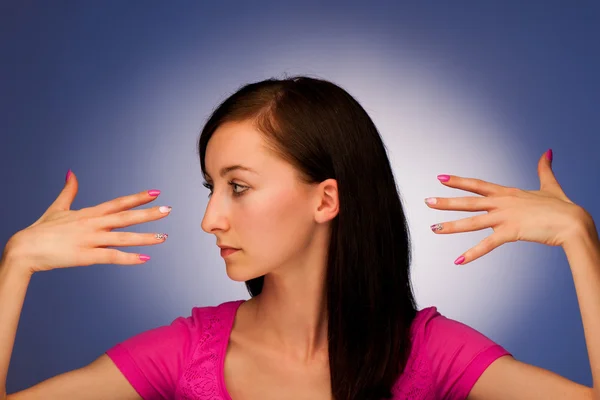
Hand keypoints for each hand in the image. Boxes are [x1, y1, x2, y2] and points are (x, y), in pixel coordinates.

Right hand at [3, 170, 170, 274]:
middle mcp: (92, 224)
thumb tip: (71, 173)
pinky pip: (111, 257)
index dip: (137, 197)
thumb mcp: (57, 207)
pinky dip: (128, 258)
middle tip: (168, 209)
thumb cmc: (41, 230)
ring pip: (122, 237)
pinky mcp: (85, 256)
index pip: (118, 203)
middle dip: (148, 213)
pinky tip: (144, 259)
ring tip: (164, 237)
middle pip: (125, 217)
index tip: (156, 192)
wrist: (24, 248)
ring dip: (145, 238)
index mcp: (88, 213)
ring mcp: (89, 240)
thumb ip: (68, 191)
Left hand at [424, 149, 593, 264]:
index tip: (441, 178)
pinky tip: (458, 260)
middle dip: (446, 202)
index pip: (477, 185)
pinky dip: (472, 253)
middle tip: (427, 201)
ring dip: (451, 225)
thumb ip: (544, 169)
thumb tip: (547, 152)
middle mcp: (502, 203)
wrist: (574, 222)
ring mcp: (505, 217)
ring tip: (432, 228)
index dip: (458, 181)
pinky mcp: (511, 232)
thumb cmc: (562, 207)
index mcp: (508, 193)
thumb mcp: (550, 185)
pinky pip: (487, 244)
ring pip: (472, 221)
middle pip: (468, 201)